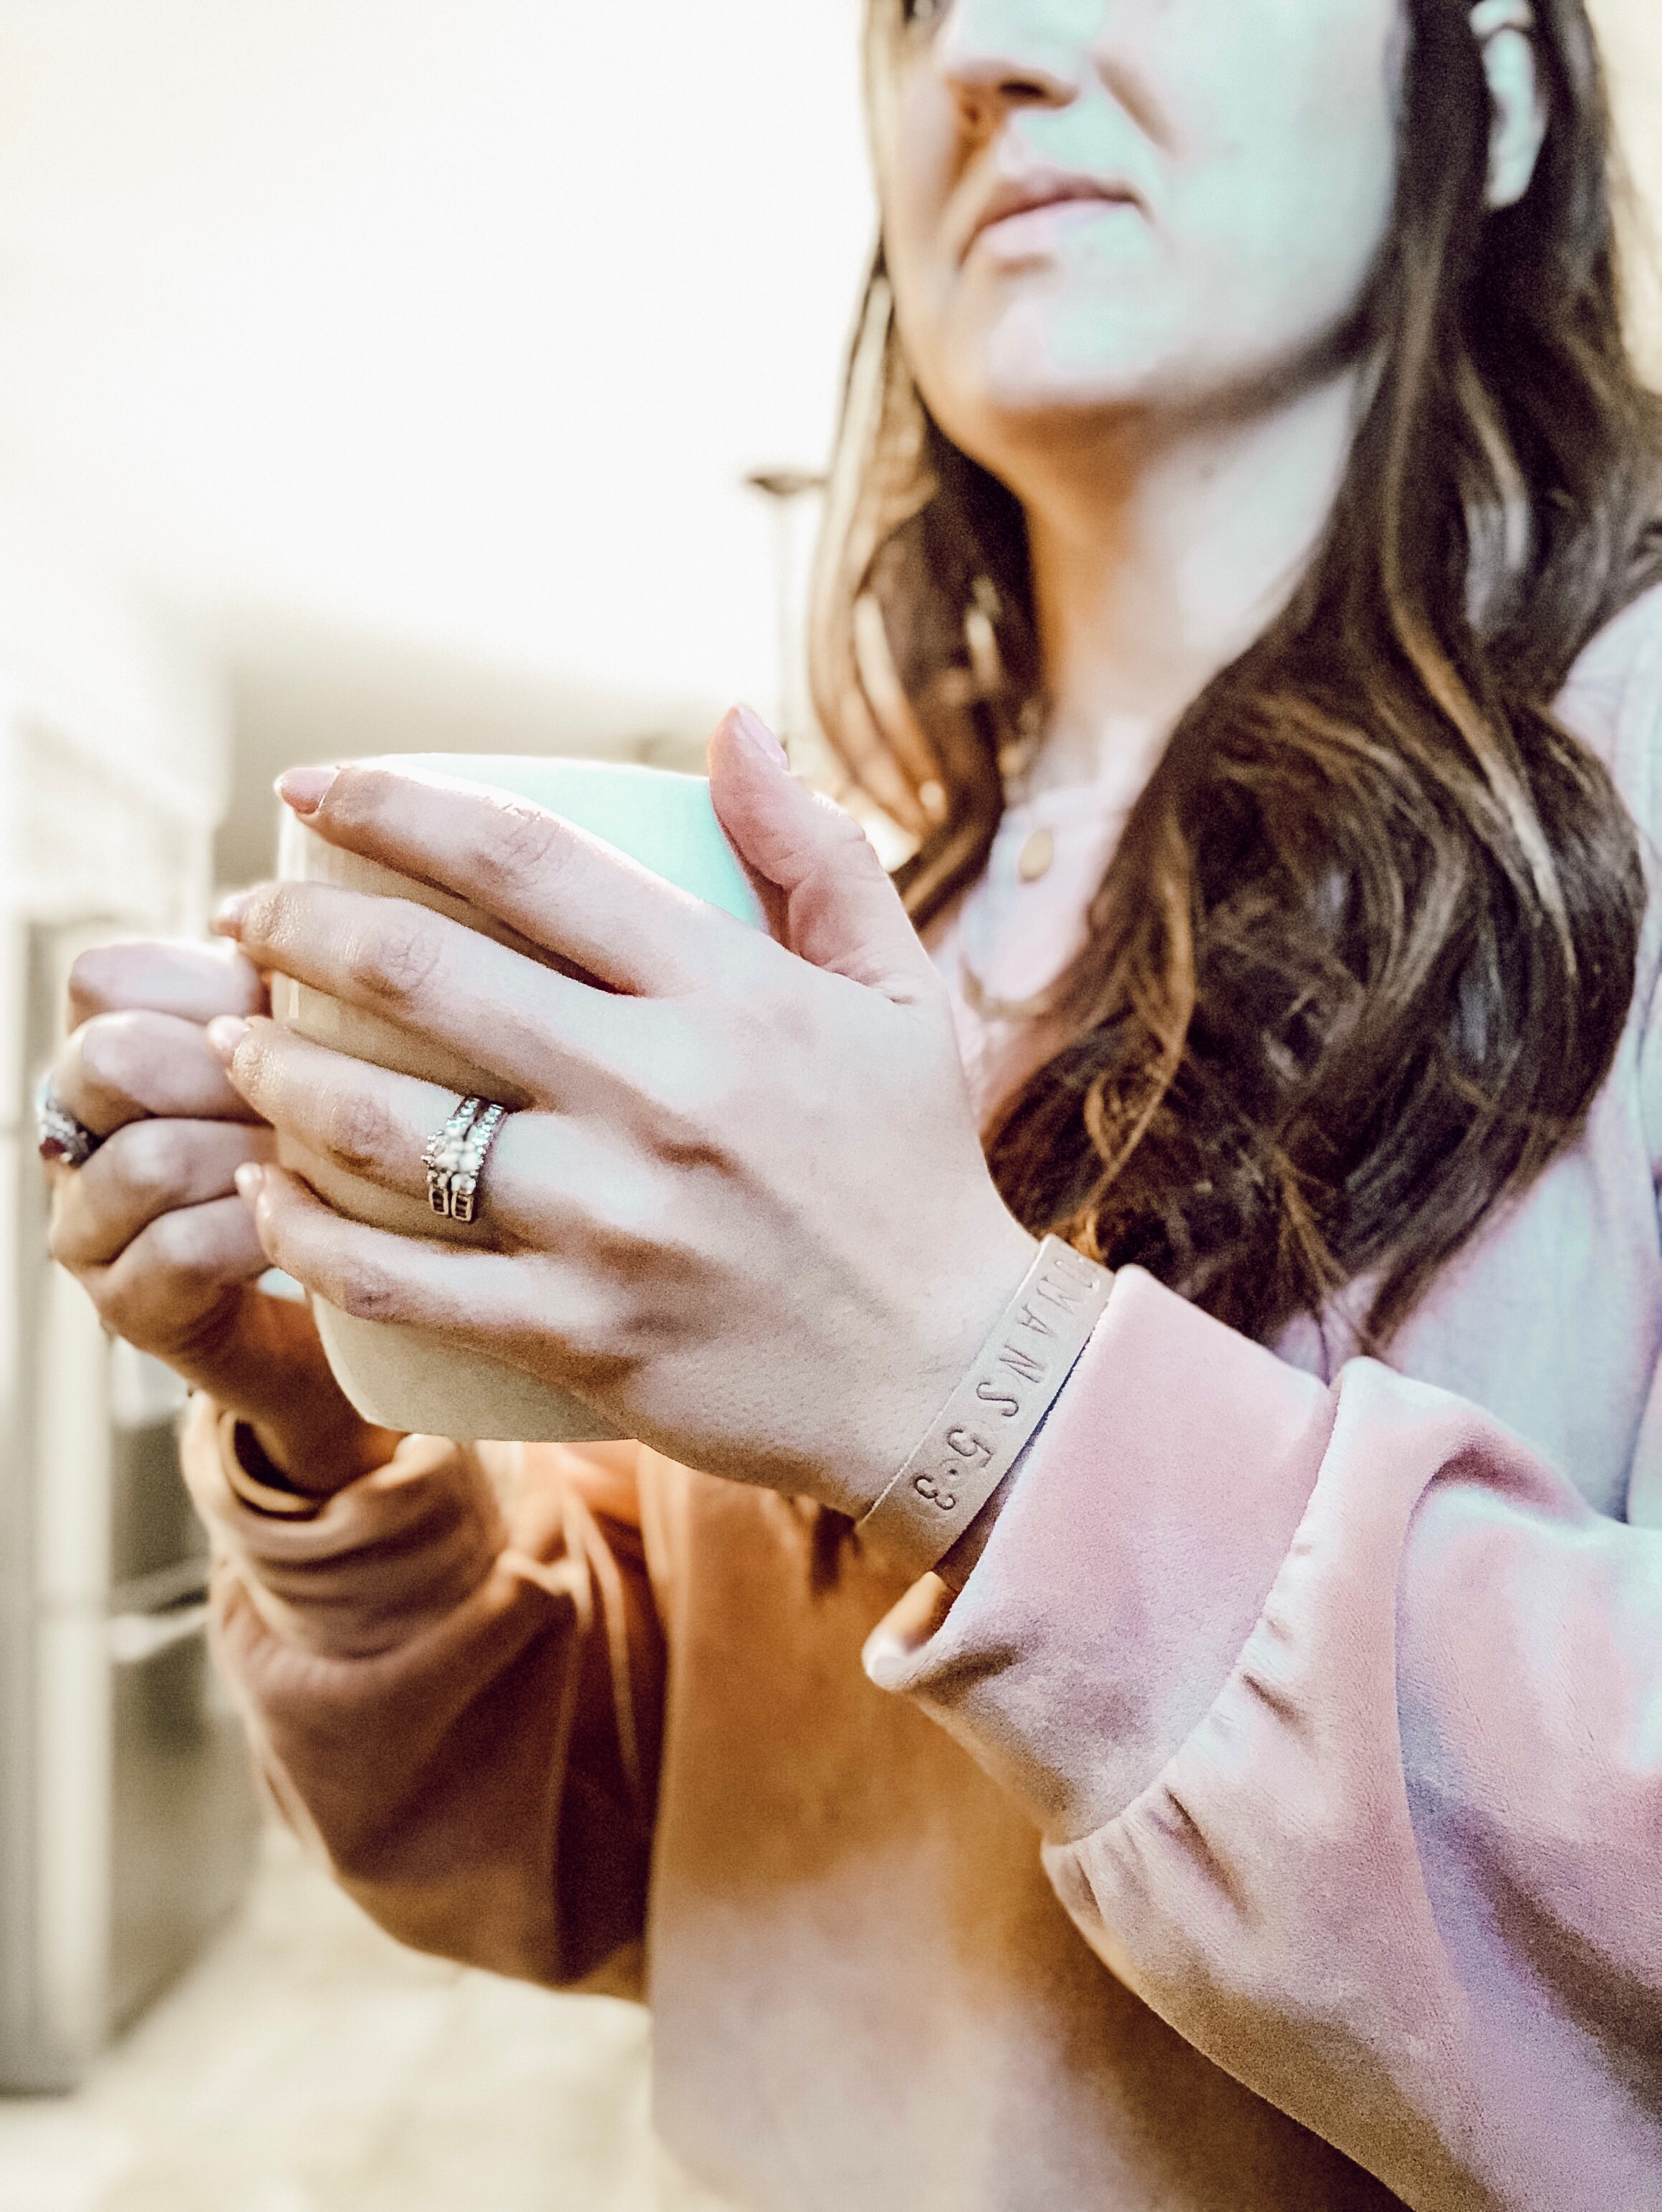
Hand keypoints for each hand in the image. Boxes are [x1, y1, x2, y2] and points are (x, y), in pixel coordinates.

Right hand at [44, 940, 398, 1491]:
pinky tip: (327, 1224)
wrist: (365, 1304)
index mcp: (111, 1039)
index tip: (295, 1009)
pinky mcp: (127, 1307)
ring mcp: (87, 1222)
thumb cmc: (357, 1144)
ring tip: (339, 1158)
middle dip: (232, 1072)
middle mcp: (77, 1126)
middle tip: (325, 1089)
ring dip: (257, 1154)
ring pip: (147, 1157)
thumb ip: (319, 983)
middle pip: (112, 1060)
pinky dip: (264, 1231)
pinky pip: (179, 1249)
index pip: (106, 976)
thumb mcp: (337, 1047)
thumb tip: (380, 889)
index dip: (207, 984)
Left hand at [209, 708, 1037, 1516]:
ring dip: (273, 1072)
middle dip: (294, 927)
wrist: (951, 1378)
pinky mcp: (584, 1332)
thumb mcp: (898, 993)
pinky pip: (398, 1279)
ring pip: (382, 1127)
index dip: (390, 802)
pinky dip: (307, 1234)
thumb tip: (730, 723)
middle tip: (245, 918)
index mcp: (731, 992)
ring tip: (232, 1043)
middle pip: (419, 972)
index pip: (523, 856)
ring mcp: (615, 1221)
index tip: (311, 789)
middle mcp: (662, 1093)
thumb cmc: (912, 1174)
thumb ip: (814, 852)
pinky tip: (265, 1196)